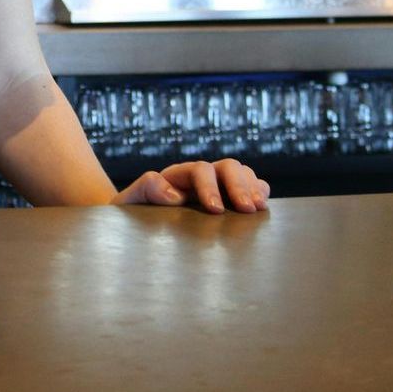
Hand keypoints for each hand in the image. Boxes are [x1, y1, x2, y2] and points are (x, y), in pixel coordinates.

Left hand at [112, 159, 269, 213]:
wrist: (138, 225)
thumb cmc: (134, 214)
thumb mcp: (129, 202)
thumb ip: (144, 190)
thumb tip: (174, 193)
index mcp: (177, 175)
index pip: (199, 170)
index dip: (210, 187)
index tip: (215, 210)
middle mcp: (201, 176)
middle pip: (227, 167)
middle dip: (239, 186)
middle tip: (247, 209)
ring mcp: (218, 185)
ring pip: (242, 173)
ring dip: (253, 188)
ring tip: (258, 208)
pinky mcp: (230, 197)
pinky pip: (251, 185)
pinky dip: (260, 192)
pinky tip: (263, 207)